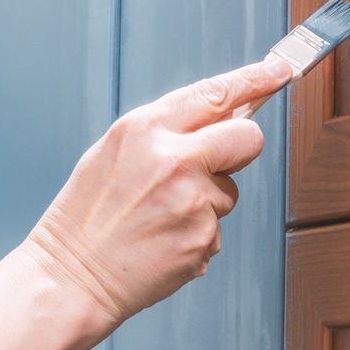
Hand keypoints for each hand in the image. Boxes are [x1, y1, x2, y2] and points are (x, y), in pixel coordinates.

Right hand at [22, 57, 292, 326]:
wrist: (70, 278)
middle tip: (213, 165)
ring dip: (206, 202)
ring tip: (160, 217)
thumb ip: (165, 130)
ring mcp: (191, 199)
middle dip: (238, 150)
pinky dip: (196, 235)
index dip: (254, 79)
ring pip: (229, 190)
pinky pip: (216, 229)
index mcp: (144, 128)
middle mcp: (173, 158)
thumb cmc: (86, 218)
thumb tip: (217, 115)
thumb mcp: (114, 152)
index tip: (279, 70)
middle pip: (247, 137)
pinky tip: (162, 240)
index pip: (214, 93)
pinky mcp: (202, 238)